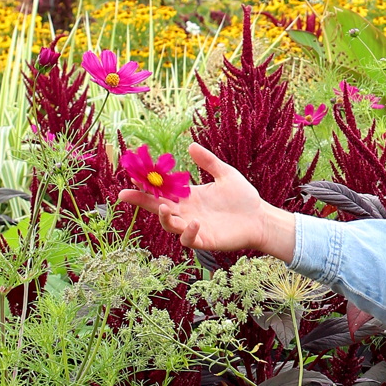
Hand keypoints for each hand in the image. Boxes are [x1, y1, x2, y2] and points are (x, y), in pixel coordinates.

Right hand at [117, 142, 296, 259]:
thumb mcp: (225, 174)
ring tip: (162, 207)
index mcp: (189, 197)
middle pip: (157, 208)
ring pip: (169, 225)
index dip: (146, 186)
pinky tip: (195, 221)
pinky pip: (190, 239)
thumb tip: (190, 146)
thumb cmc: (243, 198)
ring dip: (163, 217)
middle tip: (125, 195)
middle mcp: (187, 213)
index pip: (162, 191)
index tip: (131, 178)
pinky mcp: (205, 240)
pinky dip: (189, 232)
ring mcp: (194, 227)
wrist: (261, 218)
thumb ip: (208, 161)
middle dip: (141, 202)